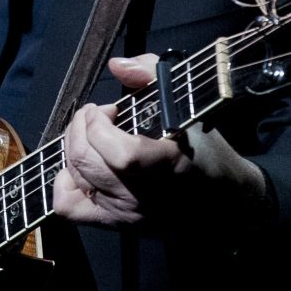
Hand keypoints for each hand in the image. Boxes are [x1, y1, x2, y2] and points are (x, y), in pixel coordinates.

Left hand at [53, 55, 267, 229]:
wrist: (224, 201)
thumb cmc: (206, 152)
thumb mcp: (190, 106)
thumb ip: (153, 75)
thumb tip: (117, 65)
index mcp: (167, 164)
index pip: (119, 152)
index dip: (99, 124)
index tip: (108, 110)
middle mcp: (143, 194)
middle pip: (87, 161)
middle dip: (79, 128)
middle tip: (93, 117)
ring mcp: (126, 212)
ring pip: (76, 178)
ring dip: (73, 148)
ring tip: (89, 137)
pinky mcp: (116, 224)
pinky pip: (70, 208)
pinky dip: (65, 184)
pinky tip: (81, 169)